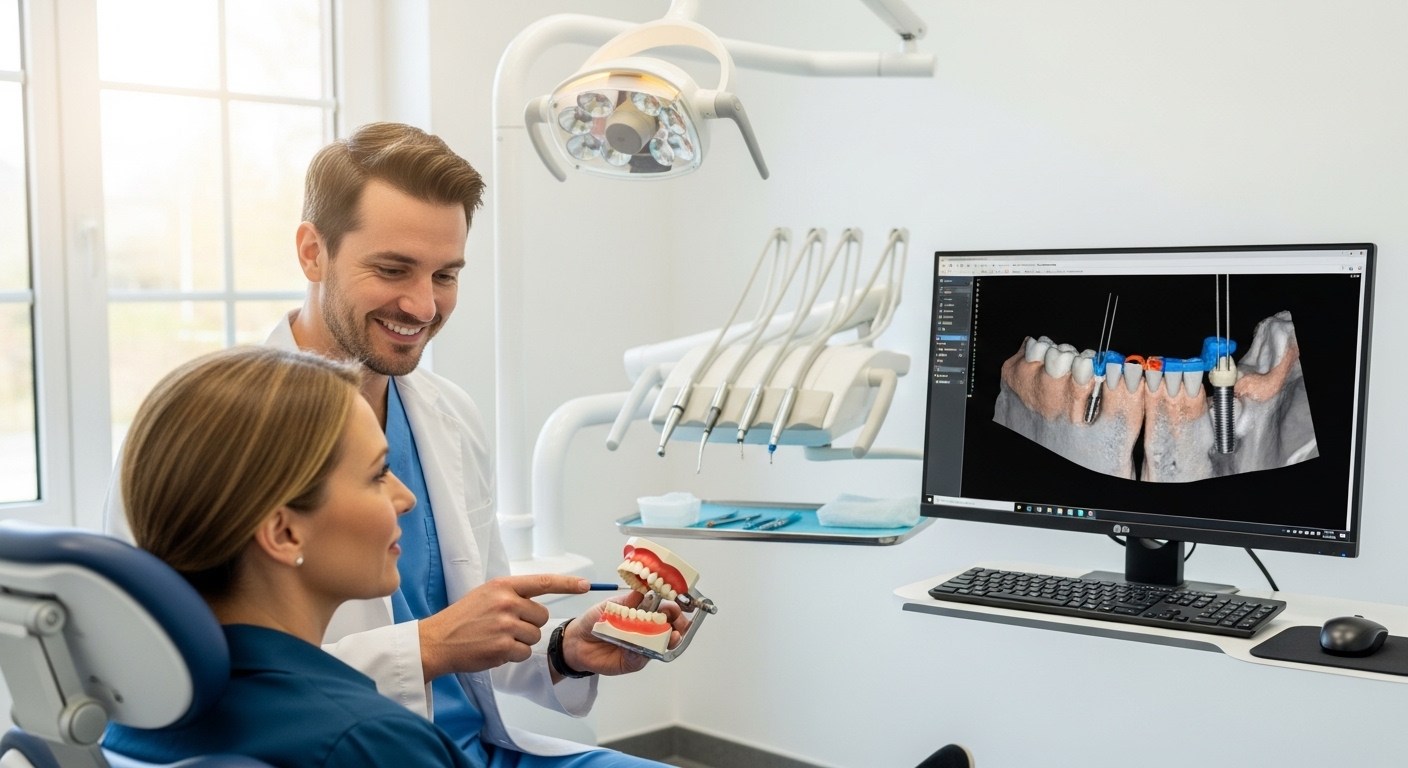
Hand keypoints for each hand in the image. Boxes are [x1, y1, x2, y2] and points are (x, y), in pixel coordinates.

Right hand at [418, 574, 589, 680]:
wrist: (437, 641)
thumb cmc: (462, 618)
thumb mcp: (485, 594)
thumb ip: (511, 594)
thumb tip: (538, 598)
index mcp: (504, 586)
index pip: (543, 581)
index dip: (567, 583)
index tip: (586, 584)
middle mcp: (507, 602)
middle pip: (542, 616)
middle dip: (530, 624)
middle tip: (506, 627)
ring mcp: (505, 624)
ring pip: (535, 636)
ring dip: (521, 641)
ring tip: (498, 638)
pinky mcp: (503, 646)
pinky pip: (524, 652)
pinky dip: (513, 655)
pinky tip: (495, 650)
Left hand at [561, 590, 691, 676]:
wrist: (577, 641)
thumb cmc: (595, 620)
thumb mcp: (611, 606)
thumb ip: (629, 601)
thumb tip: (644, 588)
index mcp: (643, 613)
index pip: (664, 609)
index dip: (672, 608)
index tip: (675, 606)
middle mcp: (646, 630)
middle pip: (669, 628)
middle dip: (678, 625)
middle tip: (679, 624)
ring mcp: (641, 646)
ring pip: (661, 644)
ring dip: (669, 640)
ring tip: (672, 636)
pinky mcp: (633, 661)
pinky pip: (643, 657)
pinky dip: (645, 652)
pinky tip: (645, 647)